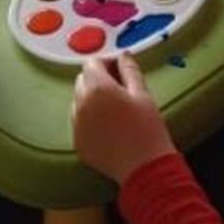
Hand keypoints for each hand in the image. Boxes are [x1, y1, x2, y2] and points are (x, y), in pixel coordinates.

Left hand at [71, 53, 175, 183]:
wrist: (144, 168)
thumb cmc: (147, 128)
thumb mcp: (143, 94)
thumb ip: (130, 70)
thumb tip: (123, 55)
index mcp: (97, 88)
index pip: (92, 63)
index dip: (106, 63)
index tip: (120, 70)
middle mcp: (81, 103)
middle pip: (82, 80)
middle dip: (97, 79)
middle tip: (120, 89)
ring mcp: (76, 124)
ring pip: (78, 100)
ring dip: (91, 98)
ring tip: (114, 110)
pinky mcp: (77, 141)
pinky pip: (79, 121)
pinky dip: (89, 118)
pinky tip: (108, 127)